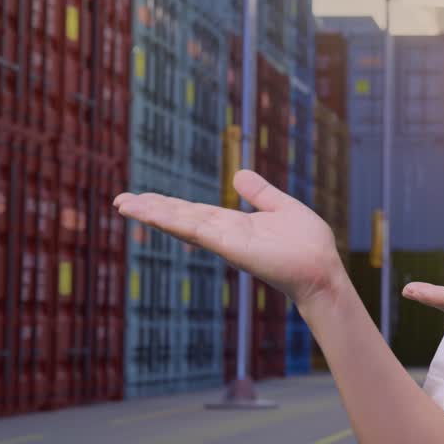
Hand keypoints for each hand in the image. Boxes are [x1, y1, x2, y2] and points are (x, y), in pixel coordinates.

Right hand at [113, 170, 344, 308]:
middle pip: (180, 218)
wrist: (323, 269)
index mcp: (233, 225)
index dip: (167, 205)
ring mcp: (225, 242)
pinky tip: (153, 213)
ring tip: (124, 204)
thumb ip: (260, 192)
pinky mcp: (231, 247)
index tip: (141, 197)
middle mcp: (224, 234)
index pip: (193, 212)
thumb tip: (239, 174)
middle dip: (151, 210)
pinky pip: (197, 230)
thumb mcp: (282, 207)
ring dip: (153, 214)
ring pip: (181, 224)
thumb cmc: (308, 244)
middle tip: (120, 201)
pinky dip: (174, 221)